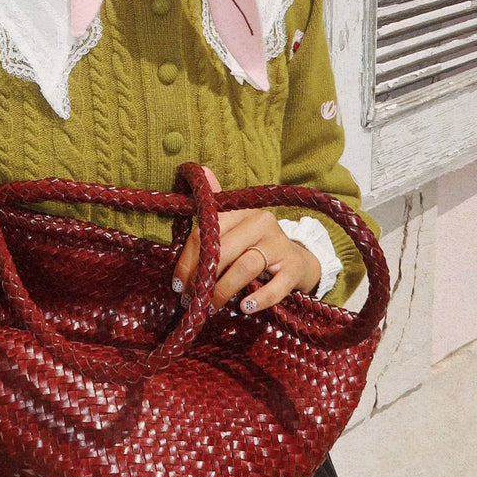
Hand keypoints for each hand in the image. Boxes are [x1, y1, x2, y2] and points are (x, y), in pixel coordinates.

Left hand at [172, 167, 320, 314]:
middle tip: (193, 300)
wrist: (298, 261)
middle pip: (223, 250)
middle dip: (204, 279)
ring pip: (245, 267)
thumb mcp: (234, 226)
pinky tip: (246, 307)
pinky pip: (275, 286)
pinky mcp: (294, 267)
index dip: (188, 261)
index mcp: (240, 211)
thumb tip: (200, 168)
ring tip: (212, 307)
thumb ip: (213, 208)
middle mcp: (260, 222)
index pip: (206, 233)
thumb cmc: (255, 245)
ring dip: (224, 291)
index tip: (179, 286)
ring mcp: (279, 244)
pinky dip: (260, 299)